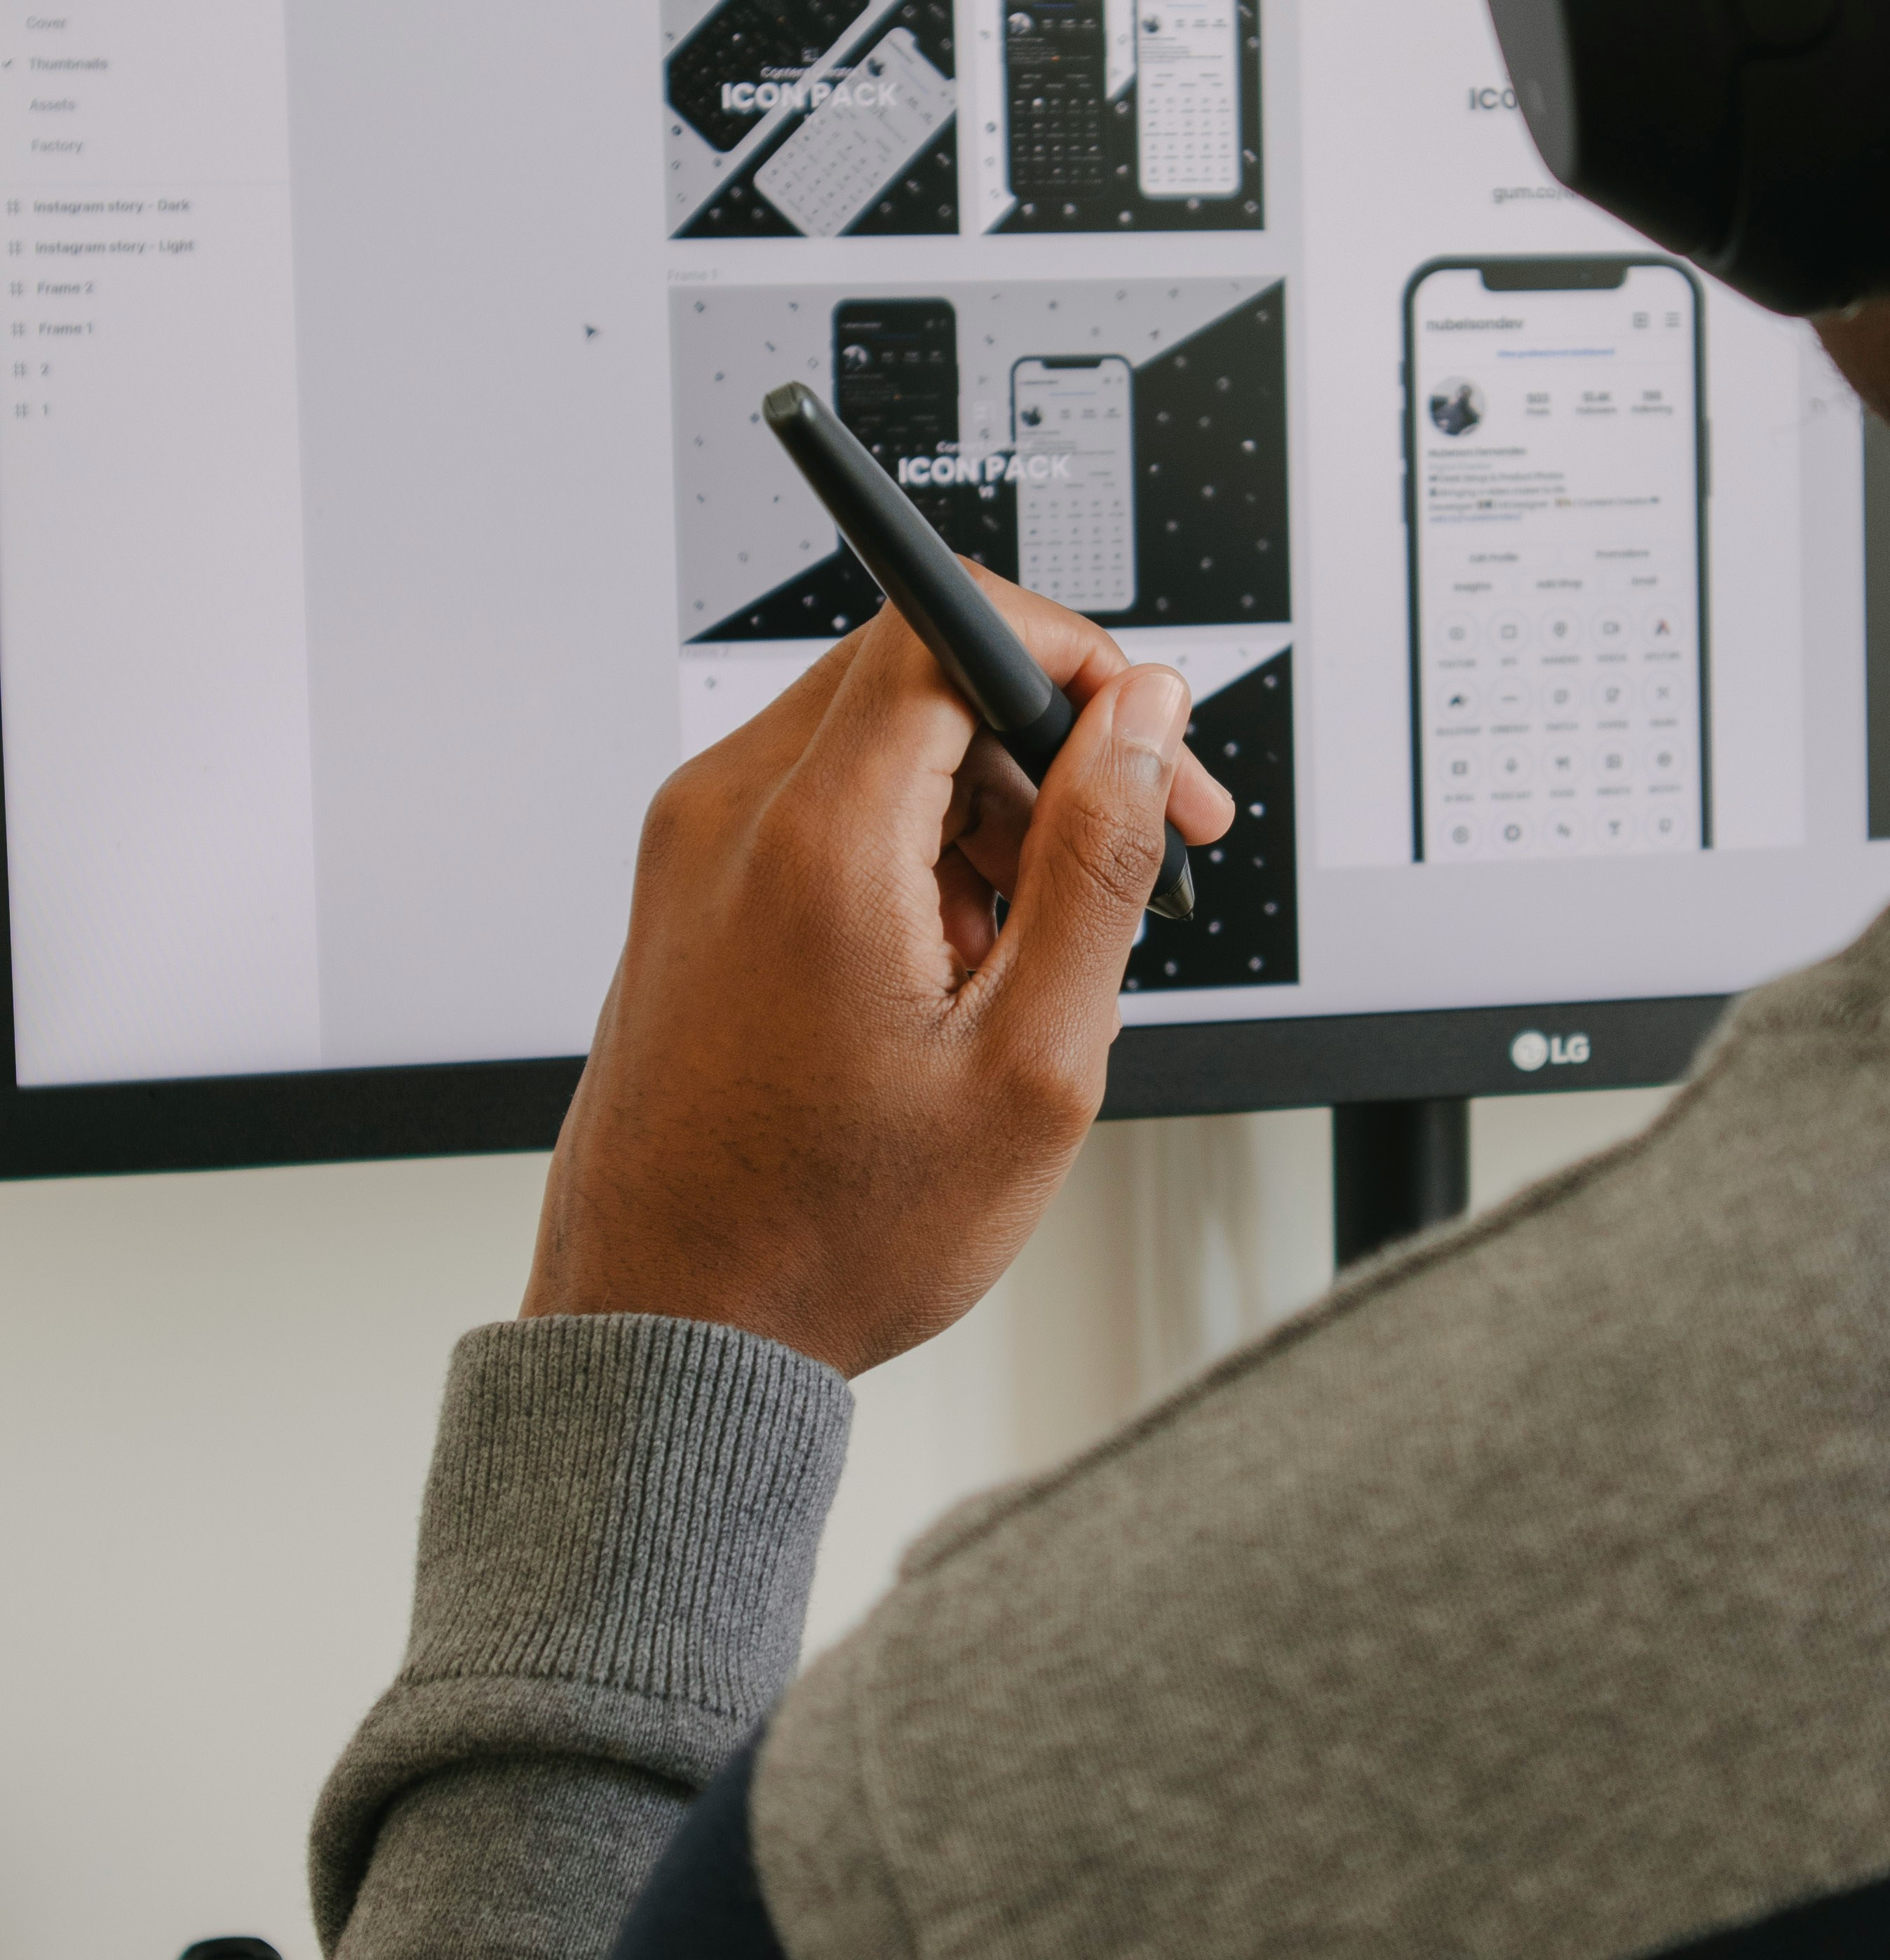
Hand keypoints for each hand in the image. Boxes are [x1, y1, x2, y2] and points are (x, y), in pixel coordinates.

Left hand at [522, 579, 1235, 1376]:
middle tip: (1135, 850)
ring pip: (879, 738)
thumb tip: (1140, 713)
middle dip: (1048, 743)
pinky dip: (913, 848)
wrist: (670, 1336)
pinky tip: (953, 968)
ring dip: (986, 808)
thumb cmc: (833, 1233)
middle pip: (920, 673)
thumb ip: (1099, 858)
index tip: (1148, 739)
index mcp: (813, 838)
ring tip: (1032, 954)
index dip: (1076, 659)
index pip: (950, 623)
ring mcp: (691, 848)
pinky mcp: (686, 887)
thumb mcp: (1032, 1058)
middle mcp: (728, 814)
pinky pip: (823, 802)